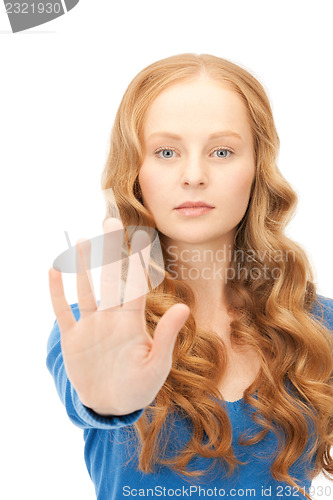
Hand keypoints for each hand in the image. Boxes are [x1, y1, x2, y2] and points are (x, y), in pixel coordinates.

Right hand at [48, 217, 189, 414]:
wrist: (113, 405)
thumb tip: (184, 307)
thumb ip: (166, 335)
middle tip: (110, 222)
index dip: (138, 260)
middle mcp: (111, 317)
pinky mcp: (72, 338)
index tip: (142, 236)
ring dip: (82, 266)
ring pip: (86, 289)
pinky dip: (57, 293)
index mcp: (132, 321)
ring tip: (81, 241)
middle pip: (110, 278)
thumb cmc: (139, 386)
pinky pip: (62, 311)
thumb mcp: (157, 364)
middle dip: (110, 251)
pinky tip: (53, 271)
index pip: (136, 284)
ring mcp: (90, 326)